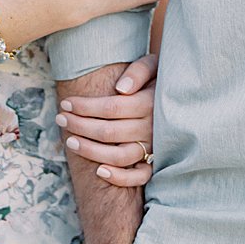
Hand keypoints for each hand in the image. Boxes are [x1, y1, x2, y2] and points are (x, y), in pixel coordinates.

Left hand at [57, 54, 156, 186]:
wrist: (184, 98)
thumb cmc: (159, 79)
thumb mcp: (154, 66)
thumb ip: (138, 72)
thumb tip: (120, 89)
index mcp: (149, 103)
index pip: (111, 108)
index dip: (85, 106)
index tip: (66, 103)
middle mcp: (151, 127)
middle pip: (109, 132)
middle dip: (79, 125)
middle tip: (60, 119)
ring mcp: (154, 147)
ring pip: (118, 156)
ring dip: (90, 151)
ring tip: (70, 141)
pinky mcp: (156, 161)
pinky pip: (139, 176)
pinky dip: (119, 177)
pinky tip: (98, 171)